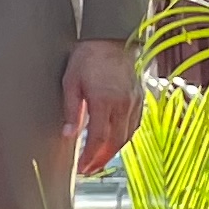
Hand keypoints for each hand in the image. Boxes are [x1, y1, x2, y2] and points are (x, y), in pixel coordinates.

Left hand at [66, 38, 142, 173]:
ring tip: (99, 160)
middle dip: (102, 159)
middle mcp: (124, 105)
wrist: (112, 38)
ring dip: (113, 151)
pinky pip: (134, 124)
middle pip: (115, 142)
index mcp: (105, 102)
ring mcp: (135, 102)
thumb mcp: (71, 82)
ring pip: (127, 135)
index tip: (81, 168)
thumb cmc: (88, 57)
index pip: (98, 138)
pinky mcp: (140, 98)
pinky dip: (123, 137)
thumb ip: (71, 110)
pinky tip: (113, 141)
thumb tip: (68, 135)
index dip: (90, 156)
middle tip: (89, 170)